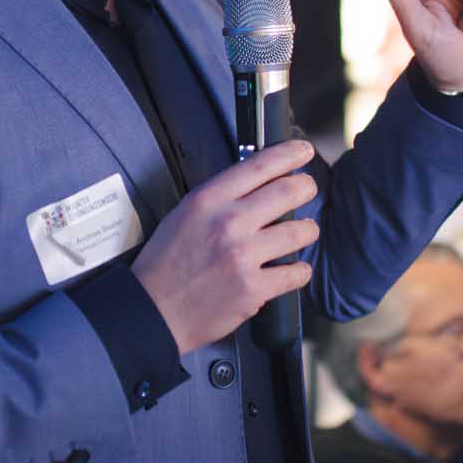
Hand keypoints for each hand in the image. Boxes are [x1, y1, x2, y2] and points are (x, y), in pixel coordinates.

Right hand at [132, 141, 321, 355]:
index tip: (304, 151)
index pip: (260, 165)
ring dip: (307, 230)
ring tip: (302, 232)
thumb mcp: (185, 214)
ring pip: (300, 232)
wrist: (153, 310)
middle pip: (289, 192)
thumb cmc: (165, 263)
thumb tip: (258, 185)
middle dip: (307, 188)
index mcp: (209, 200)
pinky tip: (292, 268)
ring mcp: (244, 257)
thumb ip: (221, 198)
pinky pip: (296, 273)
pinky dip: (299, 270)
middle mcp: (229, 223)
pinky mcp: (254, 289)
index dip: (290, 154)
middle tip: (308, 190)